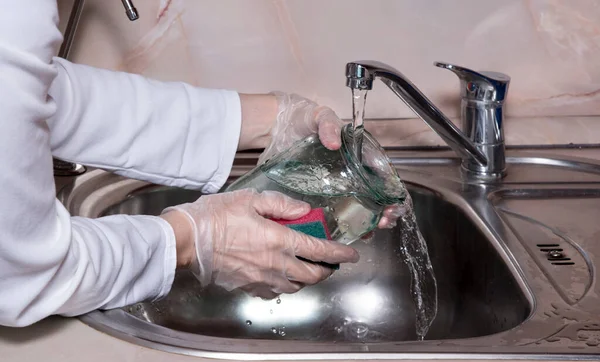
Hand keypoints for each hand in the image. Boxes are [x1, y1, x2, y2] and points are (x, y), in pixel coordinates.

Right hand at [161, 189, 359, 298]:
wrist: (187, 240)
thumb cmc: (216, 216)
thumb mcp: (251, 199)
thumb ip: (282, 204)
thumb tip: (303, 209)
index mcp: (279, 240)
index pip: (319, 250)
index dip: (340, 253)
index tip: (352, 254)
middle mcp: (275, 264)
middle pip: (313, 274)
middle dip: (328, 269)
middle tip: (332, 262)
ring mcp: (262, 279)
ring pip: (296, 286)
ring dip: (308, 278)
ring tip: (308, 267)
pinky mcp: (248, 286)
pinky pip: (275, 291)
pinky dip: (285, 285)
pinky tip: (281, 275)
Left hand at [260, 92, 402, 228]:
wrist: (278, 126)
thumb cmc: (304, 119)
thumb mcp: (319, 116)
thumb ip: (328, 125)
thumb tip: (334, 143)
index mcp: (356, 153)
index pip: (380, 173)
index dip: (389, 189)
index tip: (392, 201)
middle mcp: (349, 171)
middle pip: (373, 194)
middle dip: (383, 209)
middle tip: (384, 221)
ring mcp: (335, 183)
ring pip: (358, 206)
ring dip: (368, 220)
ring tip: (370, 232)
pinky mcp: (319, 193)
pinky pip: (335, 210)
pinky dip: (344, 224)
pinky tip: (349, 234)